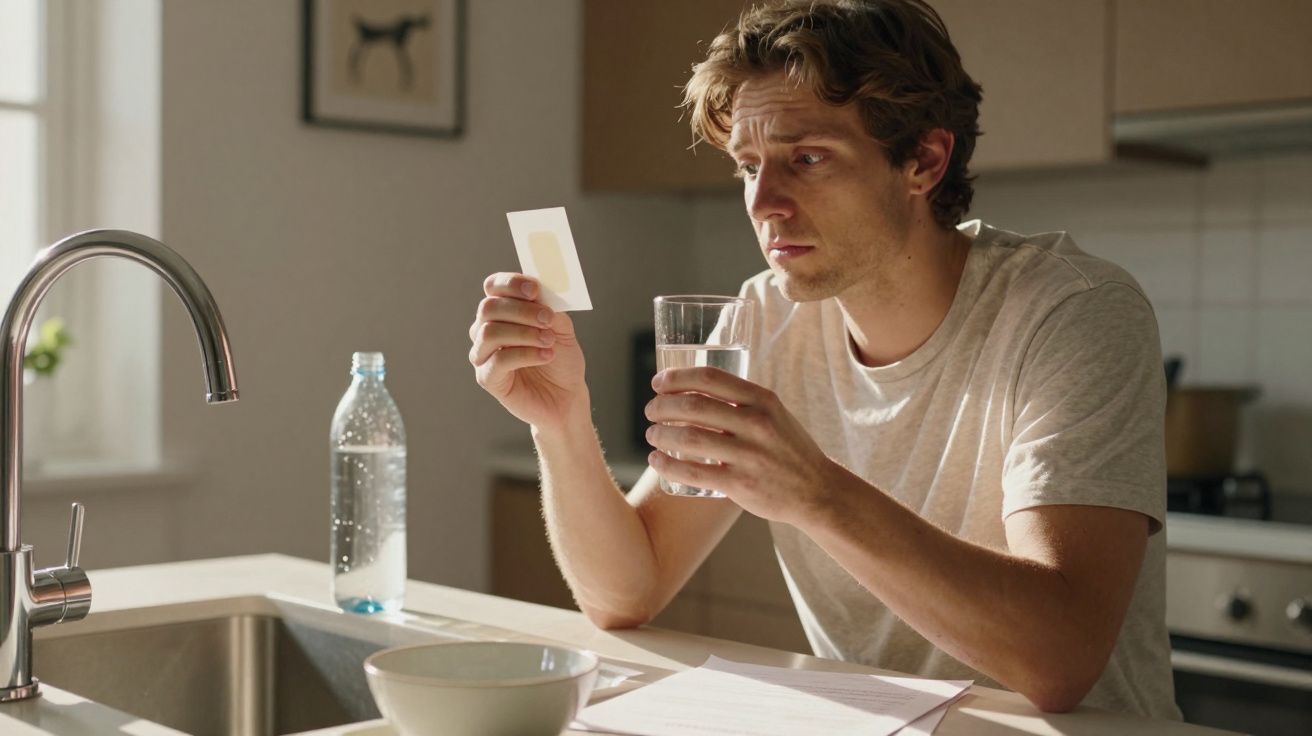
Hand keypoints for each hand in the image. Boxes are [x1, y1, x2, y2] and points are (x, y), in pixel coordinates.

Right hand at [470, 272, 586, 428]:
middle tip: (547, 319)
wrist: (567, 395)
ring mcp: (483, 354)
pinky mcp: (487, 378)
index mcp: (503, 311)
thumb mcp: (562, 328)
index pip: (493, 287)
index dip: (510, 284)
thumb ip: (551, 309)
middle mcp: (486, 329)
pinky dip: (525, 354)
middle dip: (521, 310)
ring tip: (548, 341)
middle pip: (489, 308)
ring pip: (489, 333)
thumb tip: (542, 292)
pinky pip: (497, 360)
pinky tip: (546, 355)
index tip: (534, 290)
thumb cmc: (561, 360)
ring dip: (523, 333)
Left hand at [644, 367, 842, 524]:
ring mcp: (749, 455)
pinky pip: (694, 473)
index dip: (677, 377)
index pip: (710, 378)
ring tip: (652, 435)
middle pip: (693, 407)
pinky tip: (655, 460)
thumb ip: (742, 401)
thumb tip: (695, 390)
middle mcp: (756, 424)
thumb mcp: (775, 414)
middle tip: (651, 411)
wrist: (817, 491)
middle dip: (662, 407)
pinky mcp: (741, 485)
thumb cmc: (788, 449)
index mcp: (763, 400)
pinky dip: (667, 465)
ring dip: (661, 435)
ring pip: (689, 439)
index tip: (658, 383)